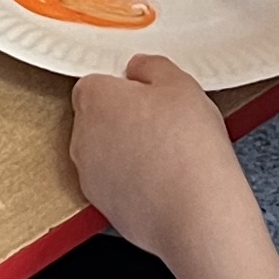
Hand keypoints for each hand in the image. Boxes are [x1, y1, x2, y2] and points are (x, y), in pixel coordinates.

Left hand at [70, 54, 252, 263]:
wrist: (196, 212)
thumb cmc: (188, 148)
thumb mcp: (180, 84)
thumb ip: (151, 67)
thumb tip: (140, 69)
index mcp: (95, 99)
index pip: (94, 83)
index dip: (123, 87)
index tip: (147, 94)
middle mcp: (82, 136)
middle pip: (96, 117)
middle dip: (124, 118)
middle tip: (163, 123)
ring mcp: (89, 175)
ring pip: (104, 151)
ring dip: (126, 150)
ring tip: (167, 155)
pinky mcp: (102, 205)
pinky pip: (113, 182)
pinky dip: (131, 180)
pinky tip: (163, 180)